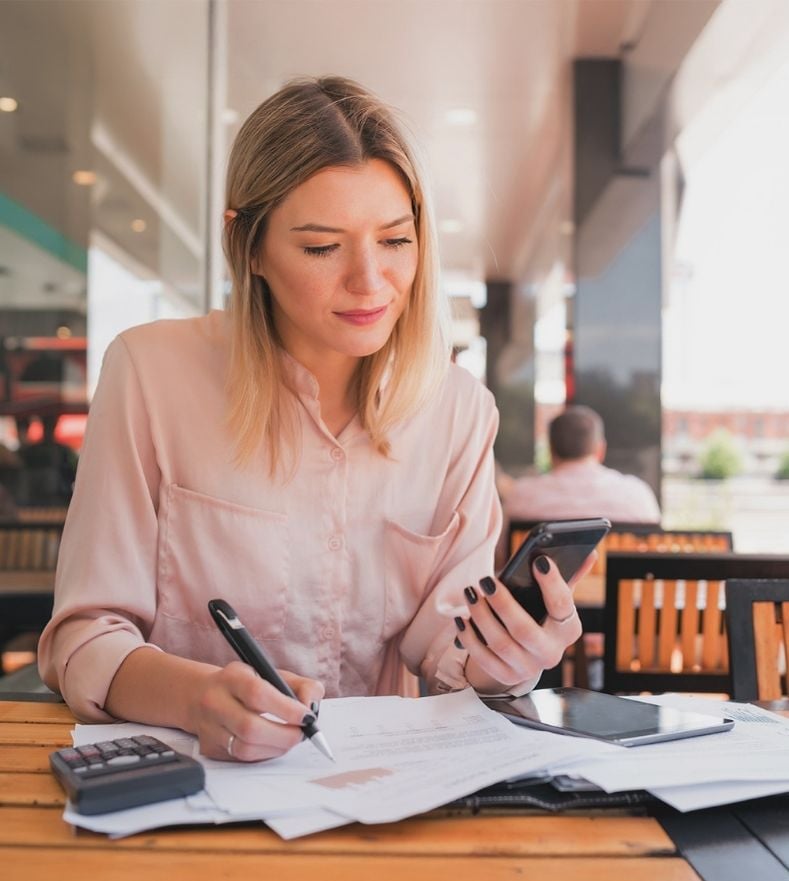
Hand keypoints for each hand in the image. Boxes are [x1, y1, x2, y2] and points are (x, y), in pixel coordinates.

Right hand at [192, 661, 324, 761]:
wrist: (200, 694)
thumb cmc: (243, 683)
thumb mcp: (271, 673)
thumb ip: (300, 685)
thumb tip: (310, 706)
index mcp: (231, 678)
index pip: (257, 694)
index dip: (286, 708)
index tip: (306, 716)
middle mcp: (214, 702)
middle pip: (250, 728)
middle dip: (284, 735)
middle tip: (301, 733)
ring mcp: (208, 728)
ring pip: (245, 749)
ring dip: (276, 748)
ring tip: (289, 739)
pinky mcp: (209, 748)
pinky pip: (241, 759)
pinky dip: (264, 754)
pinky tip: (273, 745)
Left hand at [457, 551, 596, 693]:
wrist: (527, 655)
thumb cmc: (541, 617)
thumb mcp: (555, 601)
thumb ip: (569, 577)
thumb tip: (591, 553)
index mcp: (568, 629)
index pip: (562, 606)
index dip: (552, 583)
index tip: (538, 560)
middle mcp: (551, 653)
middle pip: (524, 630)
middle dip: (503, 604)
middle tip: (486, 580)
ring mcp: (528, 667)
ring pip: (500, 643)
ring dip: (481, 616)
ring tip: (470, 593)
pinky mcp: (506, 675)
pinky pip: (483, 658)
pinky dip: (470, 637)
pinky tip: (462, 618)